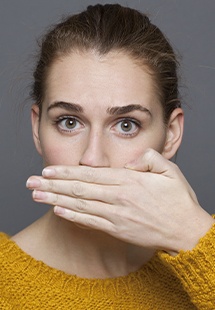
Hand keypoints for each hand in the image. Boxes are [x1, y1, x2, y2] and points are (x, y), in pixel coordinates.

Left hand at [26, 149, 213, 253]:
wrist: (186, 231)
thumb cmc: (179, 200)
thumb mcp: (170, 170)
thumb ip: (148, 159)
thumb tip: (129, 162)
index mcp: (129, 181)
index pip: (91, 174)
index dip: (67, 172)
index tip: (48, 170)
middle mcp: (119, 198)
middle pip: (79, 189)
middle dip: (53, 185)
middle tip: (31, 182)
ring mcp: (116, 216)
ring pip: (80, 205)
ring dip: (56, 200)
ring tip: (37, 196)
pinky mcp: (117, 229)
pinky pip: (90, 222)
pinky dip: (72, 216)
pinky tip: (58, 211)